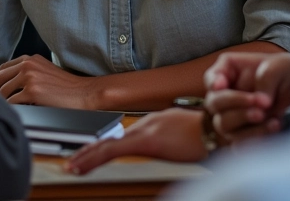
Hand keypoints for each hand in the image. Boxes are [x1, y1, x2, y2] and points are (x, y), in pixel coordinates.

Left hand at [0, 55, 97, 108]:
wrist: (83, 93)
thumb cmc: (65, 86)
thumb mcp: (44, 71)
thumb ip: (27, 72)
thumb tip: (5, 83)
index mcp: (30, 59)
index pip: (2, 68)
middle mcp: (28, 64)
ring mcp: (29, 77)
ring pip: (2, 91)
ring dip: (3, 102)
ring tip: (7, 110)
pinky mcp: (32, 91)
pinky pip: (11, 103)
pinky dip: (11, 109)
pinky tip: (17, 112)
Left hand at [64, 109, 206, 175]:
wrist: (216, 129)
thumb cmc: (208, 133)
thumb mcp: (185, 136)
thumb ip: (172, 140)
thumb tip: (172, 148)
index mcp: (155, 123)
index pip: (123, 136)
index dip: (105, 145)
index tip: (92, 154)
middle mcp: (146, 123)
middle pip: (112, 139)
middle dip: (90, 151)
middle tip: (73, 161)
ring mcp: (144, 130)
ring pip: (107, 144)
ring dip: (88, 156)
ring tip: (73, 165)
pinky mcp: (145, 141)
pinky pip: (113, 150)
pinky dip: (95, 157)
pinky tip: (85, 164)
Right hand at [204, 53, 289, 144]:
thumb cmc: (285, 72)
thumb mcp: (278, 66)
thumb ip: (266, 79)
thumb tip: (262, 103)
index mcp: (229, 71)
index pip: (211, 78)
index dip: (213, 82)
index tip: (221, 85)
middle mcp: (227, 94)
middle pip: (214, 103)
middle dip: (235, 104)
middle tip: (261, 105)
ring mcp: (234, 116)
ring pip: (224, 125)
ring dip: (246, 124)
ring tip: (271, 118)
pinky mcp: (244, 134)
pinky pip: (239, 144)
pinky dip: (255, 138)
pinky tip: (274, 127)